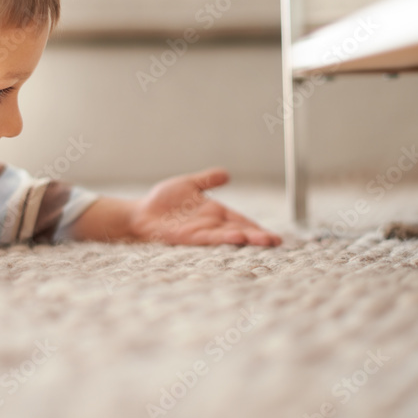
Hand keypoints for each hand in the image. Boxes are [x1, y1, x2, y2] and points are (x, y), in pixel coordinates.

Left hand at [129, 168, 281, 246]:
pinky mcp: (189, 236)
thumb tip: (226, 174)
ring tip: (265, 241)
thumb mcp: (189, 184)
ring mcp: (202, 232)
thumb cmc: (162, 201)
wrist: (141, 213)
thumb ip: (208, 180)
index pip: (241, 221)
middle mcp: (212, 224)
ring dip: (247, 239)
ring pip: (229, 236)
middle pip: (240, 231)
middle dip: (258, 236)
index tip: (275, 237)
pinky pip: (210, 237)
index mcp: (215, 213)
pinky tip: (238, 237)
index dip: (257, 228)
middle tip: (277, 242)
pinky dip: (225, 238)